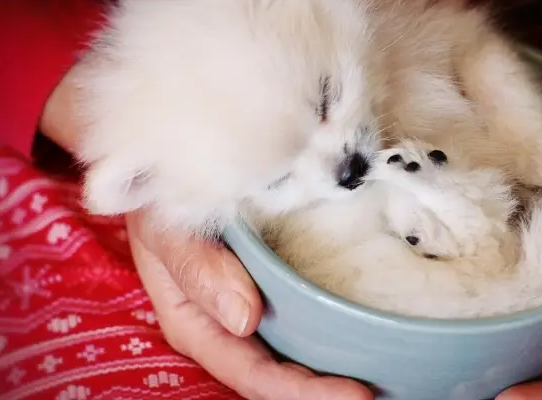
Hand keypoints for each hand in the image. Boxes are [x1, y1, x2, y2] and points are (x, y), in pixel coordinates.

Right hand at [126, 211, 373, 399]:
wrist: (167, 164)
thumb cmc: (158, 199)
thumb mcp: (166, 228)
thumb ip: (197, 269)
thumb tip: (245, 320)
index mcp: (197, 326)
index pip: (253, 374)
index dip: (303, 390)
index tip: (356, 392)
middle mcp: (225, 325)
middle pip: (278, 373)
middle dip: (324, 389)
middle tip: (380, 389)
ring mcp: (249, 305)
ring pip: (293, 349)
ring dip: (333, 362)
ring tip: (384, 368)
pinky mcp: (270, 281)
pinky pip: (303, 312)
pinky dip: (333, 323)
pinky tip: (365, 322)